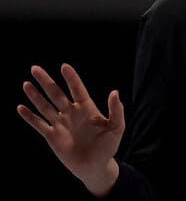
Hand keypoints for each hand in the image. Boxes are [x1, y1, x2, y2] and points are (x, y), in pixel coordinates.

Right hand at [17, 64, 124, 188]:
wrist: (95, 167)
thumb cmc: (108, 146)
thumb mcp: (116, 127)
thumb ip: (116, 110)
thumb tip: (114, 92)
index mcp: (87, 108)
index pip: (77, 89)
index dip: (71, 78)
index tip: (64, 66)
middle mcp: (72, 113)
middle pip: (56, 94)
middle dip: (46, 81)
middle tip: (35, 68)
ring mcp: (61, 124)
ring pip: (45, 106)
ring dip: (35, 96)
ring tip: (26, 84)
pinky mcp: (52, 136)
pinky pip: (39, 124)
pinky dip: (29, 117)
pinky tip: (21, 108)